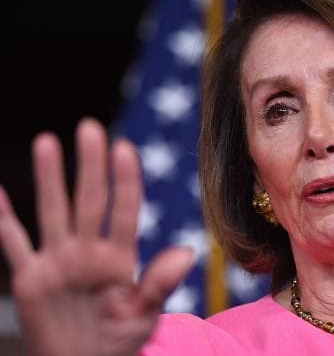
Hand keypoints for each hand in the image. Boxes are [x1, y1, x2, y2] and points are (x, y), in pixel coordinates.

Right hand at [0, 119, 193, 355]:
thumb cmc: (118, 343)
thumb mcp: (143, 316)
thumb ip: (159, 284)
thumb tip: (188, 251)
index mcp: (119, 259)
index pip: (124, 211)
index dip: (125, 181)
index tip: (125, 148)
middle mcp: (88, 252)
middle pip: (88, 201)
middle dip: (89, 166)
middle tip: (90, 127)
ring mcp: (58, 262)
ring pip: (53, 212)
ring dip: (49, 179)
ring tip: (48, 141)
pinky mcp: (30, 279)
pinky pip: (13, 244)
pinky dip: (4, 220)